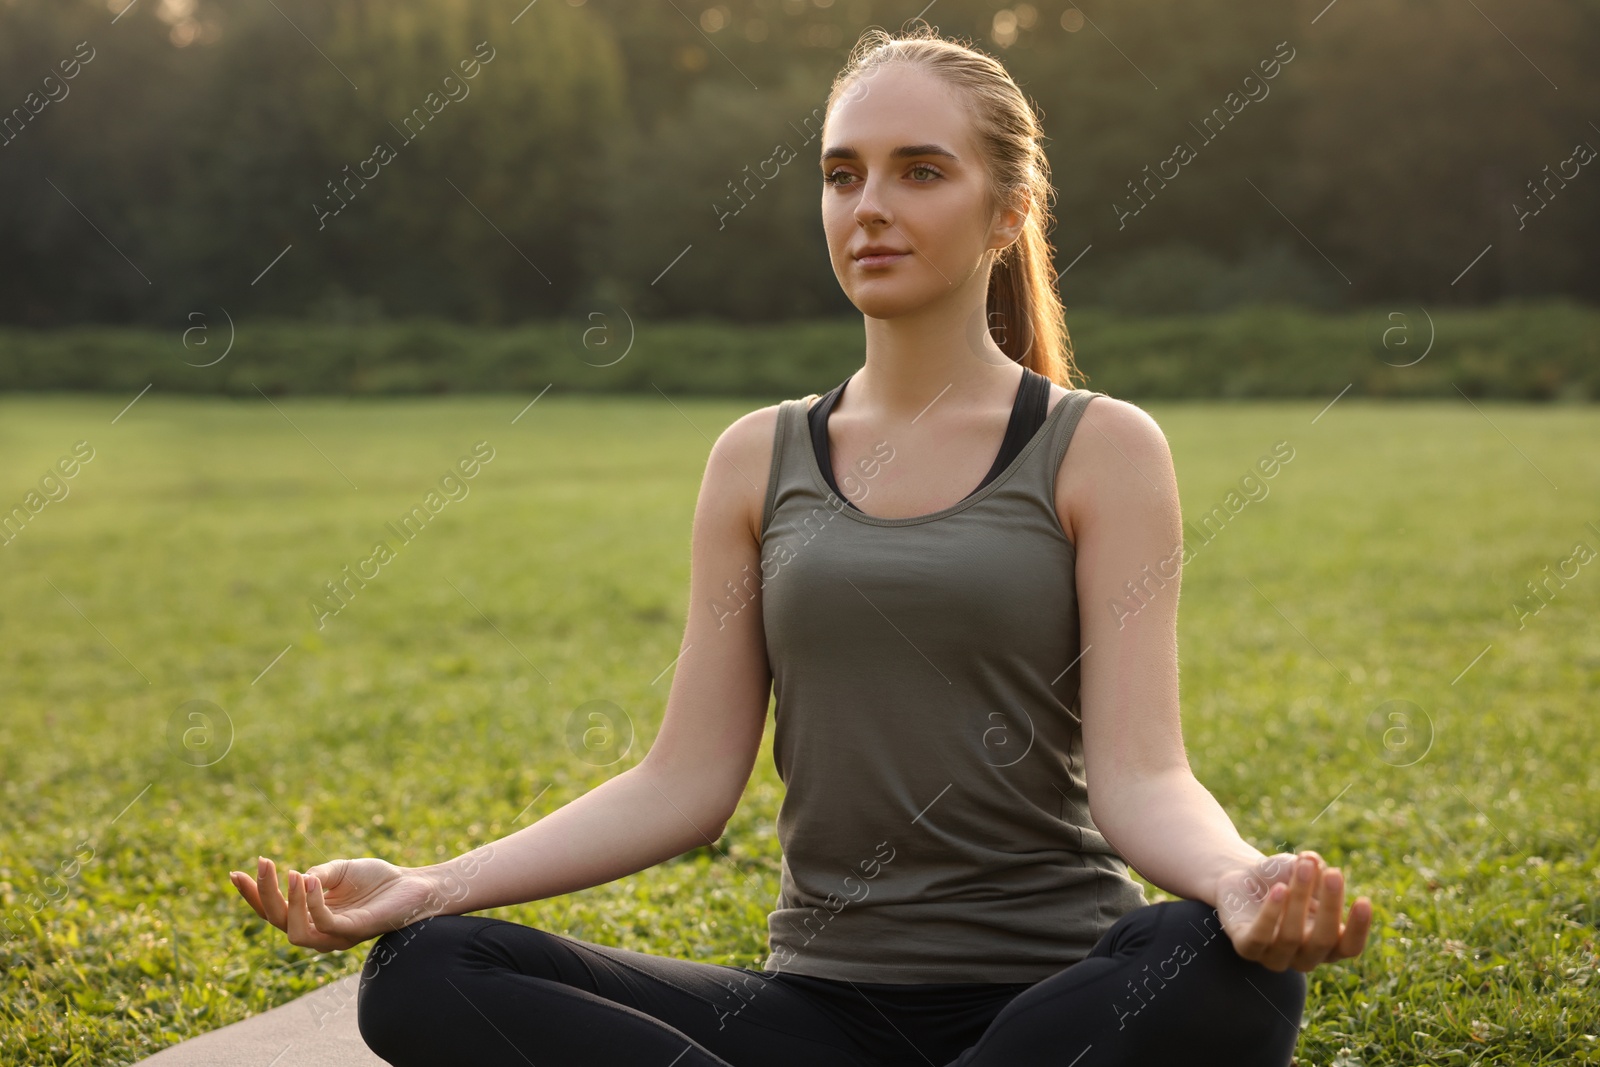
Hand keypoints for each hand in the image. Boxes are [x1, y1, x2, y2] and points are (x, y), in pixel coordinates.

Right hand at [229, 855, 441, 951]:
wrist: (413, 885)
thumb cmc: (377, 879)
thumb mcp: (339, 870)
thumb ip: (316, 875)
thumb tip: (295, 879)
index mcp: (311, 914)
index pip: (273, 910)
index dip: (253, 895)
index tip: (235, 874)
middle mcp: (318, 929)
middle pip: (277, 921)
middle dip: (263, 894)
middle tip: (261, 864)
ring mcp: (335, 935)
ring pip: (295, 931)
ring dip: (288, 901)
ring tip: (291, 873)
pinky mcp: (353, 933)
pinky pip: (324, 925)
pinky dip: (312, 903)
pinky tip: (311, 880)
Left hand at [1214, 849, 1372, 972]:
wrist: (1242, 878)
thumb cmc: (1282, 877)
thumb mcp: (1301, 868)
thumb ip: (1312, 868)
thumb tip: (1315, 861)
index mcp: (1328, 944)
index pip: (1350, 947)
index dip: (1359, 929)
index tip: (1364, 901)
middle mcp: (1304, 957)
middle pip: (1323, 941)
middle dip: (1330, 907)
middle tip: (1334, 873)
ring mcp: (1275, 957)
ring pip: (1292, 937)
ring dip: (1298, 900)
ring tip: (1301, 868)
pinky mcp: (1247, 949)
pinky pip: (1259, 938)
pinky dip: (1270, 914)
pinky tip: (1279, 889)